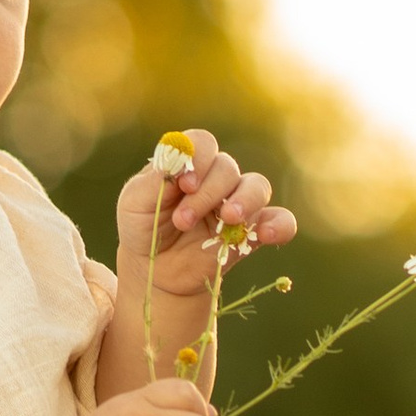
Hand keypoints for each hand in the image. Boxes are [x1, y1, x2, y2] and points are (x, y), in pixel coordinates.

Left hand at [112, 127, 295, 307]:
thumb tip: (178, 156)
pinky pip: (280, 221)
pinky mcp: (253, 234)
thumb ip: (155, 179)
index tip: (184, 185)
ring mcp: (238, 205)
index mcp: (190, 165)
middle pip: (228, 168)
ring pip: (257, 187)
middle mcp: (217, 180)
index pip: (204, 144)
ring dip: (244, 202)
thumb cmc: (143, 229)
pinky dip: (279, 225)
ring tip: (227, 220)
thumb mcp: (135, 203)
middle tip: (183, 220)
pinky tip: (266, 234)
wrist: (155, 271)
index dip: (198, 160)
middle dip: (207, 193)